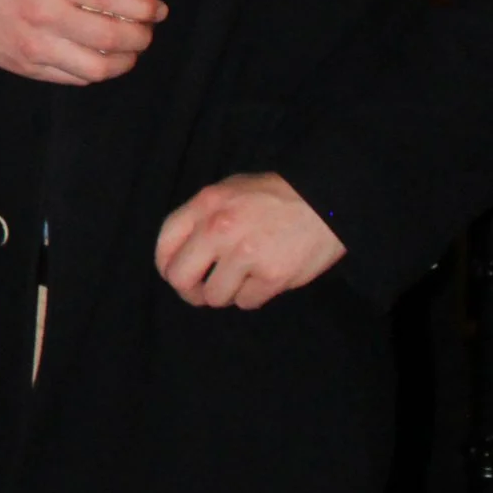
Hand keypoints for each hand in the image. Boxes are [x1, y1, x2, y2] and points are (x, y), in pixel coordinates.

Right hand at [0, 0, 165, 87]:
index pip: (110, 1)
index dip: (143, 8)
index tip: (158, 9)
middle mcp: (45, 19)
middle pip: (111, 40)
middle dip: (140, 37)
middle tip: (147, 29)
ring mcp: (37, 49)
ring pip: (98, 69)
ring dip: (124, 61)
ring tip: (129, 49)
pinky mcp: (30, 69)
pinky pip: (76, 79)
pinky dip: (97, 72)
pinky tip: (101, 58)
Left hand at [156, 173, 343, 310]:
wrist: (326, 202)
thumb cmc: (276, 196)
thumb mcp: (231, 190)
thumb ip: (204, 216)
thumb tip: (184, 251)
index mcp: (206, 204)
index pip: (165, 243)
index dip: (167, 266)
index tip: (177, 275)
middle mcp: (219, 229)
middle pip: (180, 278)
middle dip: (189, 291)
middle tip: (203, 292)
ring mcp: (245, 255)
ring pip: (215, 296)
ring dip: (226, 293)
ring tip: (243, 278)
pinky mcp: (270, 277)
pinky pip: (246, 302)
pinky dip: (253, 295)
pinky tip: (265, 278)